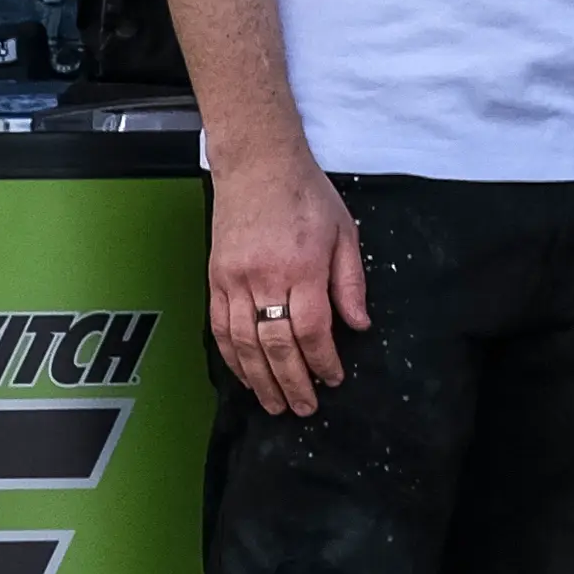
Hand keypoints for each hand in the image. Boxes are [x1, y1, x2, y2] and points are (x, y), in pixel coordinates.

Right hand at [208, 155, 367, 417]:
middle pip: (275, 345)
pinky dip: (232, 358)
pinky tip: (245, 376)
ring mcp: (233, 281)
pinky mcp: (214, 279)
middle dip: (291, 382)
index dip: (322, 361)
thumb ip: (351, 281)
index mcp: (302, 267)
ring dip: (259, 380)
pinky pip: (219, 328)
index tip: (333, 379)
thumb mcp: (345, 232)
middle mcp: (264, 278)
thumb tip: (359, 325)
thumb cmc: (307, 195)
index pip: (311, 329)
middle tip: (304, 408)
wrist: (258, 166)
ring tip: (274, 404)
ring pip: (243, 344)